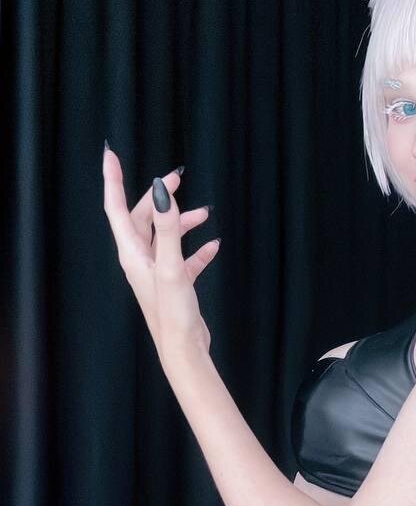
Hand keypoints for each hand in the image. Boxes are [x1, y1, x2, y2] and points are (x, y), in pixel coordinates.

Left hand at [102, 146, 217, 362]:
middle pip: (142, 218)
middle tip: (178, 178)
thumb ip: (168, 227)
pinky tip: (213, 246)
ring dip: (182, 222)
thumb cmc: (172, 313)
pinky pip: (183, 259)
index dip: (113, 180)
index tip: (111, 155)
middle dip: (159, 197)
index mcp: (132, 253)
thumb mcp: (171, 266)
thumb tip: (162, 190)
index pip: (116, 208)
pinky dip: (196, 249)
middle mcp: (139, 261)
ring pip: (165, 237)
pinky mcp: (173, 285)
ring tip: (205, 214)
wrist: (183, 349)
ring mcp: (156, 272)